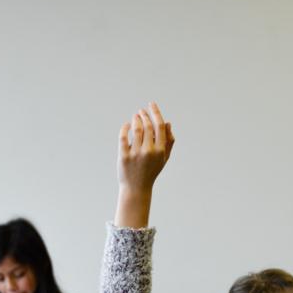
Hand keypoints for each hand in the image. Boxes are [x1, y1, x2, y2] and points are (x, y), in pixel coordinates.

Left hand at [115, 102, 173, 227]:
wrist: (137, 188)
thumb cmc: (151, 171)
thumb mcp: (163, 158)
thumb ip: (168, 141)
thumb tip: (168, 123)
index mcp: (160, 151)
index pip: (159, 126)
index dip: (155, 112)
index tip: (151, 104)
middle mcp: (149, 151)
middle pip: (147, 126)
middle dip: (144, 115)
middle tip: (141, 111)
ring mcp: (136, 154)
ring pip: (136, 129)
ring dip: (135, 119)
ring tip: (135, 116)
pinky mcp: (124, 156)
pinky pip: (123, 137)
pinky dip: (125, 127)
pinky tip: (126, 125)